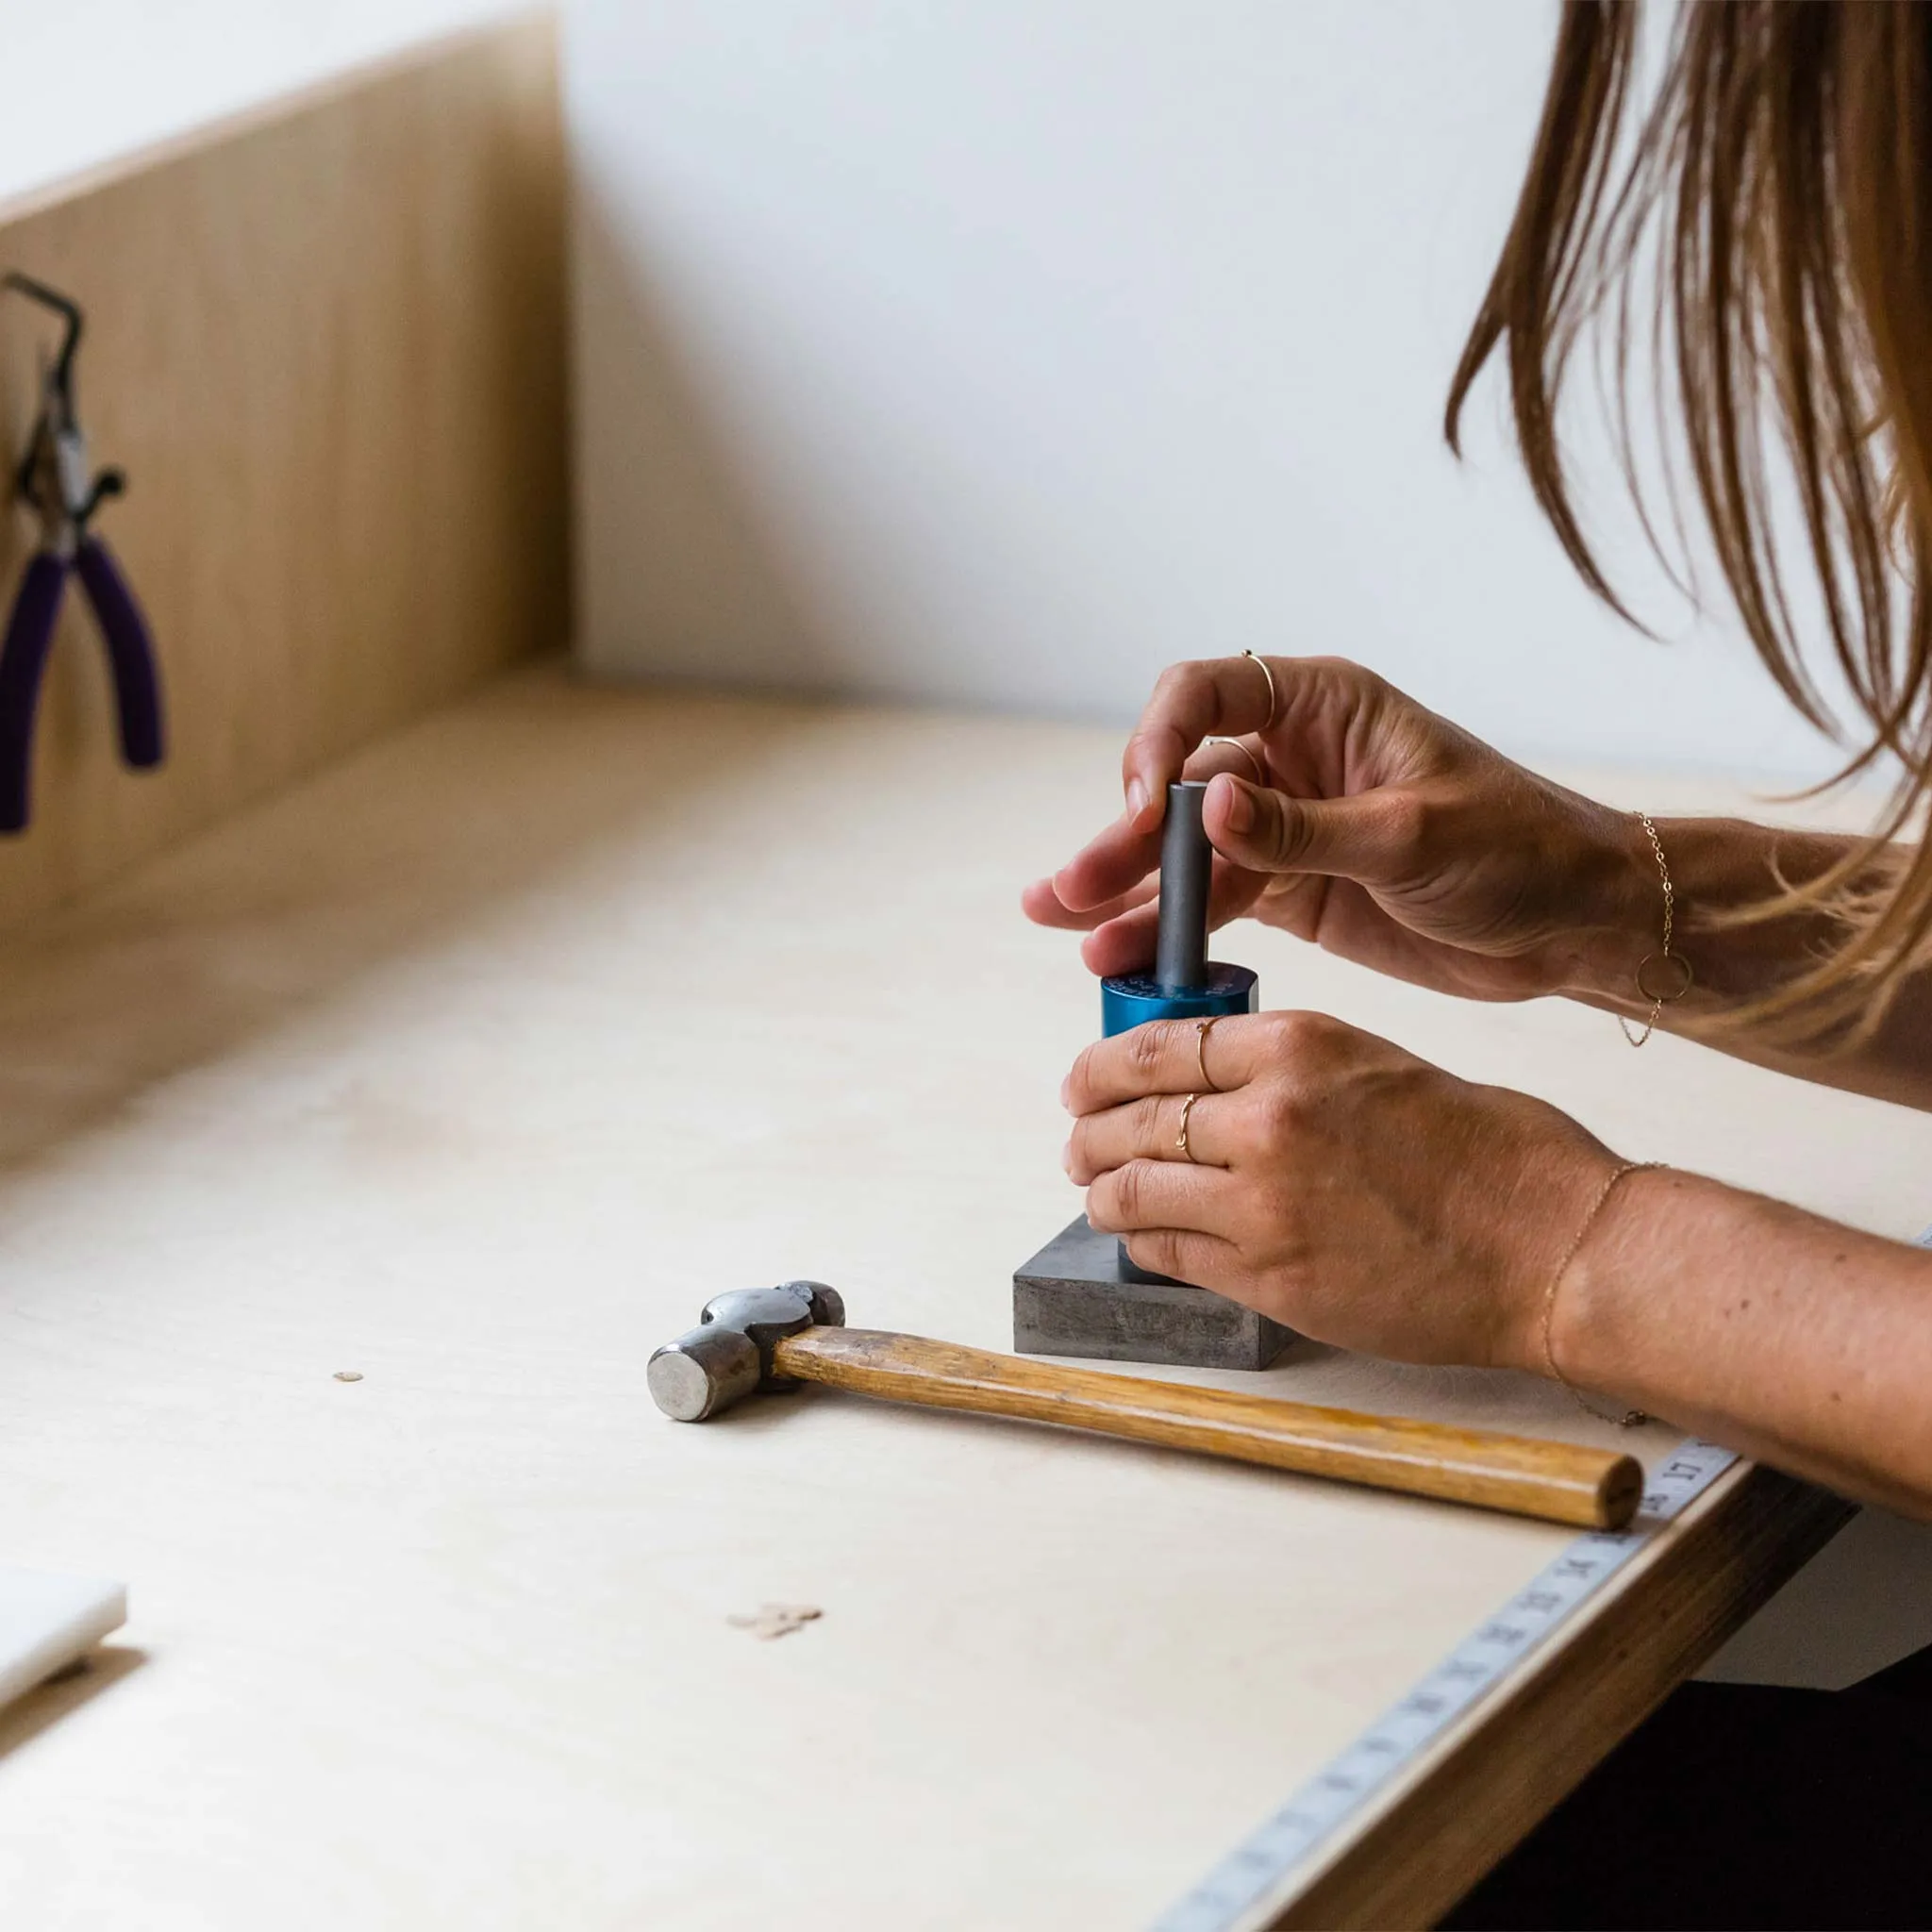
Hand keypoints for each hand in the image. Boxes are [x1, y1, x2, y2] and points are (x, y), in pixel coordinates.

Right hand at [1023, 656, 1646, 1003]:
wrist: (1576, 924)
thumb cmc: (1521, 851)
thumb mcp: (1415, 836)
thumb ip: (1304, 826)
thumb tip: (1208, 803)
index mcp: (1324, 708)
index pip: (1207, 694)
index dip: (1158, 744)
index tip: (1146, 809)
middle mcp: (1290, 758)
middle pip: (1176, 782)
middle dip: (1119, 833)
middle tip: (1071, 885)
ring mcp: (1284, 827)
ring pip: (1181, 851)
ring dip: (1123, 886)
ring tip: (1060, 920)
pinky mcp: (1289, 890)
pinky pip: (1211, 904)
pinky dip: (1166, 929)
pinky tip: (1117, 955)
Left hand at [1062, 1010, 1618, 1368]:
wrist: (1553, 1247)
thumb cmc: (1497, 1155)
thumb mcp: (1382, 1064)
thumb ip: (1291, 1070)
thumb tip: (1215, 1086)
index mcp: (1299, 1045)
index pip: (1160, 1043)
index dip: (1104, 1065)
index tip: (1087, 1078)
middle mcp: (1267, 1116)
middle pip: (1131, 1115)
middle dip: (1090, 1128)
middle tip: (1078, 1138)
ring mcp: (1261, 1202)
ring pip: (1131, 1188)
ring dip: (1101, 1189)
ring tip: (1097, 1189)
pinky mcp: (1268, 1277)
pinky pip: (1168, 1251)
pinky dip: (1142, 1239)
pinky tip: (1142, 1234)